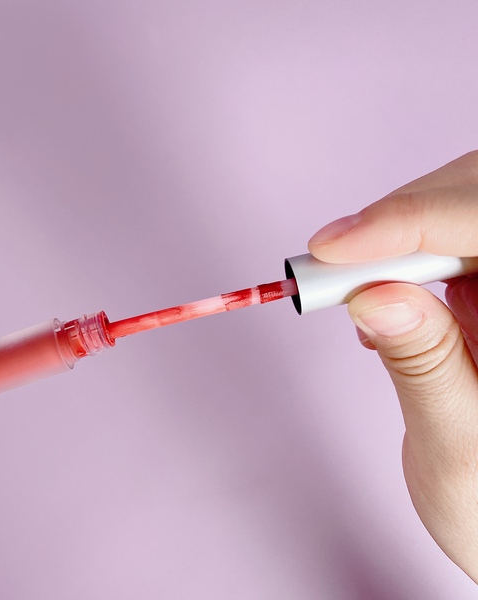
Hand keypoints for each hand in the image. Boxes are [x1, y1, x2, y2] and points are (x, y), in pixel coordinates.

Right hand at [308, 150, 477, 580]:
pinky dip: (390, 262)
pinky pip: (436, 245)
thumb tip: (372, 293)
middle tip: (328, 261)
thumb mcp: (457, 443)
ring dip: (391, 239)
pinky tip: (377, 308)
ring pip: (452, 210)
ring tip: (347, 291)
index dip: (414, 222)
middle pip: (471, 200)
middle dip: (402, 219)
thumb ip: (423, 363)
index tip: (338, 244)